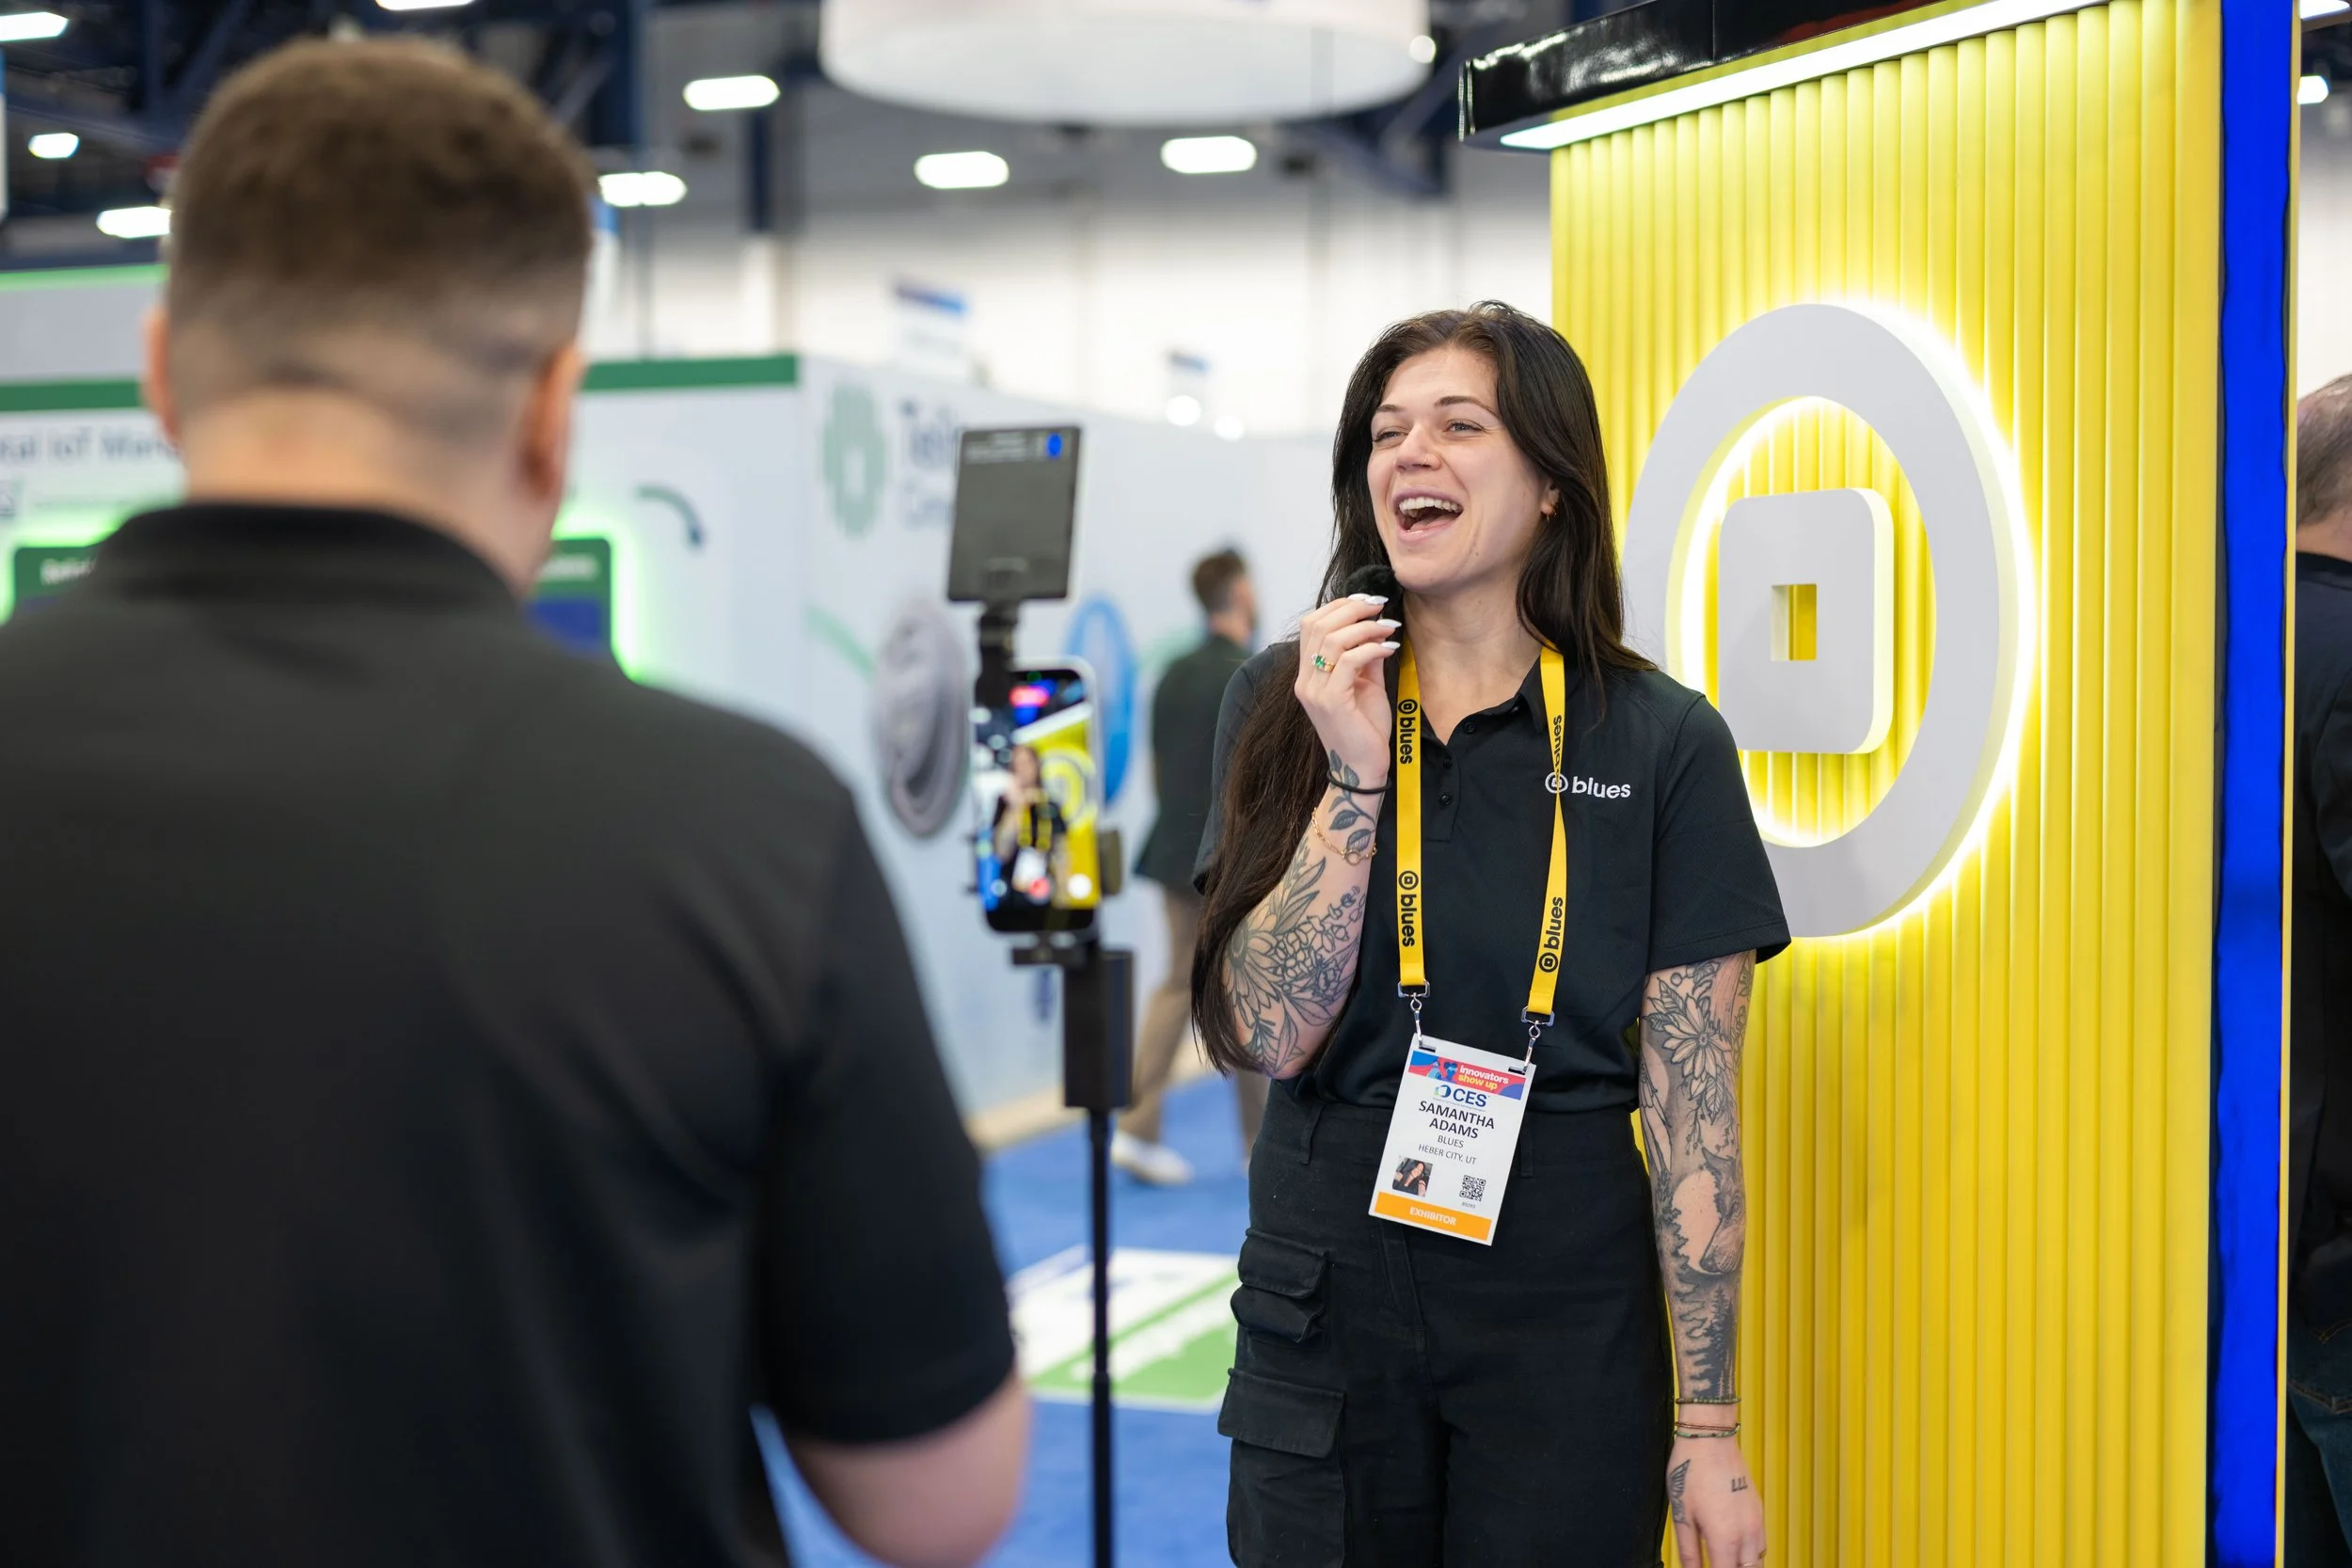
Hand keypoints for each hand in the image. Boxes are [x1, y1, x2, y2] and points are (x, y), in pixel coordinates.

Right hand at [1294, 593, 1399, 786]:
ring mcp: (1315, 691)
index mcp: (1308, 675)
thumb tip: (1376, 628)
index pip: (1312, 625)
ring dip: (1364, 626)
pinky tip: (1390, 649)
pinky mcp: (1331, 702)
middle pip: (1318, 625)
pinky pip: (1349, 661)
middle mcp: (1305, 681)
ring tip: (1388, 626)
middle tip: (1380, 605)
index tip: (1368, 602)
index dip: (1339, 606)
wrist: (1362, 770)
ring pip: (1332, 639)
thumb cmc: (1365, 730)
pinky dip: (1371, 648)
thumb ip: (1365, 658)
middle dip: (1352, 608)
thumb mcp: (1366, 686)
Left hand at [1667, 1433, 1763, 1567]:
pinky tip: (1734, 1549)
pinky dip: (1751, 1554)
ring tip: (1723, 1559)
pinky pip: (1761, 1544)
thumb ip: (1689, 1551)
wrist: (1710, 1438)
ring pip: (1758, 1561)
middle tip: (1714, 1564)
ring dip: (1743, 1566)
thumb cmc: (1692, 1470)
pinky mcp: (1759, 1511)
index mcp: (1725, 1538)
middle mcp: (1747, 1533)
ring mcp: (1757, 1522)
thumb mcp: (1682, 1516)